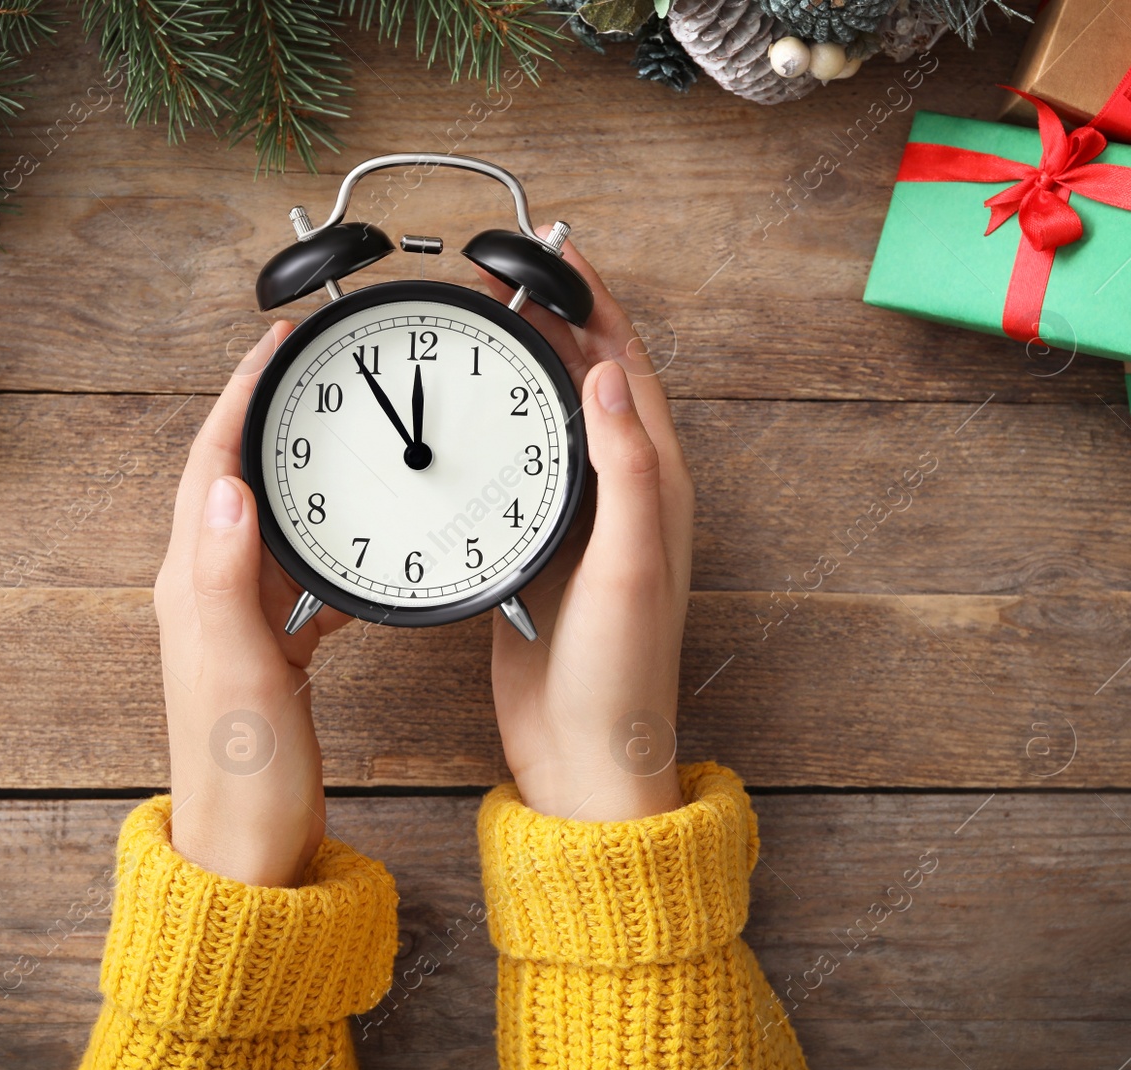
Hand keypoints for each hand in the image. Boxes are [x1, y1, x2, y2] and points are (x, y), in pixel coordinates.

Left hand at [153, 322, 352, 885]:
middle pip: (231, 477)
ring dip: (293, 468)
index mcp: (192, 586)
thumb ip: (229, 578)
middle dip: (265, 414)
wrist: (249, 850)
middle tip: (308, 368)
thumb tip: (230, 488)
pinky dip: (321, 540)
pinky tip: (355, 546)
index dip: (240, 398)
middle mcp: (203, 593)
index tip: (276, 346)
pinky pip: (293, 570)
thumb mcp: (240, 669)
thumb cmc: (243, 773)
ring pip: (263, 519)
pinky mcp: (264, 646)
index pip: (211, 465)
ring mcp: (232, 620)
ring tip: (333, 431)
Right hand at [475, 232, 694, 821]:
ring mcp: (584, 522)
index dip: (596, 305)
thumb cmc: (617, 672)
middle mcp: (626, 496)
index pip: (627, 368)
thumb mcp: (629, 563)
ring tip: (489, 324)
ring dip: (532, 366)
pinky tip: (473, 419)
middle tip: (508, 276)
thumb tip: (604, 373)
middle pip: (594, 381)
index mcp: (657, 487)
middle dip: (559, 320)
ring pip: (558, 418)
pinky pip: (528, 464)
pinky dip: (504, 424)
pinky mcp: (543, 549)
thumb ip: (626, 469)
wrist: (582, 753)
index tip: (555, 255)